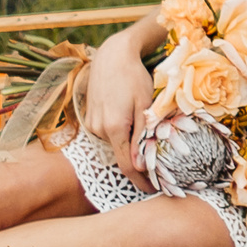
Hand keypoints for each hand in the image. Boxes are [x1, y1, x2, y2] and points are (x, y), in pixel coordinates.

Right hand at [82, 25, 159, 188]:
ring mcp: (92, 124)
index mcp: (115, 128)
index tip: (152, 190)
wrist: (112, 56)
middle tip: (156, 157)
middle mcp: (99, 129)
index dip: (140, 182)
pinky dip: (119, 131)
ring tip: (140, 122)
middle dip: (137, 159)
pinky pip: (107, 133)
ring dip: (127, 141)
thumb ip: (142, 136)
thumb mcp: (145, 105)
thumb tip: (140, 165)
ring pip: (114, 143)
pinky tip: (126, 114)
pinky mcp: (89, 118)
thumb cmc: (133, 77)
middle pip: (121, 155)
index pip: (127, 166)